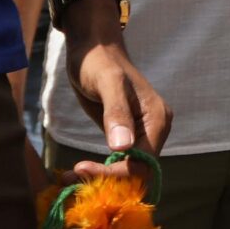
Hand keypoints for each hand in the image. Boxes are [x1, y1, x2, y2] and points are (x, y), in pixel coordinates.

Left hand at [60, 3, 171, 179]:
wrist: (93, 47)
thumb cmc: (98, 61)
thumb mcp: (106, 84)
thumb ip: (116, 113)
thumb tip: (123, 148)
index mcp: (157, 119)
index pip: (142, 162)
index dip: (114, 173)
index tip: (81, 168)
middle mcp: (155, 130)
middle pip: (137, 171)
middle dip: (107, 180)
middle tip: (72, 177)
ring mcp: (142, 134)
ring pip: (128, 170)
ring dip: (102, 179)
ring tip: (71, 176)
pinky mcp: (128, 135)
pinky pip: (120, 162)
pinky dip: (101, 171)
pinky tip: (80, 170)